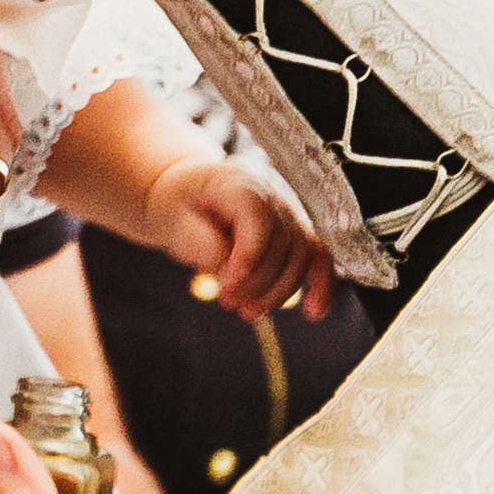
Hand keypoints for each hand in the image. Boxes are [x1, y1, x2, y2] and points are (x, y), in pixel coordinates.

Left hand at [145, 157, 334, 322]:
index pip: (257, 215)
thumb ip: (198, 243)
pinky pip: (319, 256)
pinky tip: (312, 312)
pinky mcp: (297, 229)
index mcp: (238, 181)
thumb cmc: (179, 206)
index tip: (226, 285)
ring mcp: (290, 209)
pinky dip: (320, 284)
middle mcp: (272, 191)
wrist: (188, 195)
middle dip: (258, 282)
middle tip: (228, 302)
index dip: (248, 255)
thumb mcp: (172, 220)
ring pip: (303, 254)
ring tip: (247, 311)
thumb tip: (228, 269)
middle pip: (283, 240)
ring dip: (279, 291)